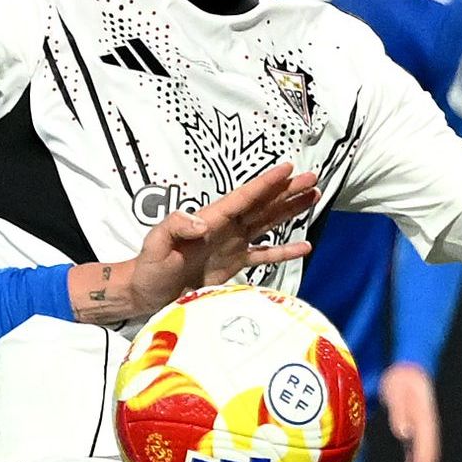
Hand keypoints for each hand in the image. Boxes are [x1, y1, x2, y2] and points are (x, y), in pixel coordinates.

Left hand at [71, 164, 317, 323]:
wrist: (147, 292)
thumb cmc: (149, 267)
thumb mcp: (156, 244)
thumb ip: (174, 227)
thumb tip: (201, 221)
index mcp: (211, 220)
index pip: (243, 197)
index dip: (265, 183)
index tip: (288, 168)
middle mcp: (226, 228)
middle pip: (262, 204)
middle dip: (287, 191)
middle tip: (313, 177)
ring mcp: (232, 245)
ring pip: (268, 223)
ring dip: (289, 210)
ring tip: (314, 196)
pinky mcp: (234, 265)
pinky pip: (265, 255)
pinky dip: (284, 251)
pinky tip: (304, 247)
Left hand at [379, 360, 440, 461]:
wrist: (409, 373)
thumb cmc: (401, 381)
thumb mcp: (398, 389)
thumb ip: (400, 409)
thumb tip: (402, 431)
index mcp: (423, 417)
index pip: (426, 439)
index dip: (425, 456)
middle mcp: (425, 430)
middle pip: (427, 456)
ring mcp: (421, 436)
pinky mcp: (414, 439)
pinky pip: (414, 461)